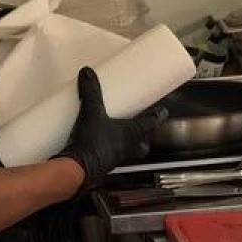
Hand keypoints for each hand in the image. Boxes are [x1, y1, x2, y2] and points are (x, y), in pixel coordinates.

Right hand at [57, 66, 157, 189]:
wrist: (78, 169)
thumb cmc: (92, 142)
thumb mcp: (91, 112)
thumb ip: (90, 91)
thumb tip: (88, 72)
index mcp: (133, 133)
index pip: (153, 122)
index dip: (159, 114)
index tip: (163, 110)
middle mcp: (130, 147)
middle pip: (144, 142)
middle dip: (144, 135)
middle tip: (140, 126)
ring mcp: (118, 157)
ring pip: (131, 151)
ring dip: (128, 143)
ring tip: (118, 133)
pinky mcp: (105, 164)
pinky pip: (113, 156)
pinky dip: (110, 149)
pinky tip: (100, 144)